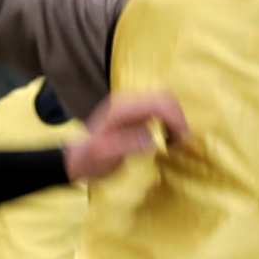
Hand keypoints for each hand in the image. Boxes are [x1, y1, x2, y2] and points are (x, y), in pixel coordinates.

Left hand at [62, 87, 189, 180]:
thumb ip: (127, 145)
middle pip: (166, 98)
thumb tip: (153, 139)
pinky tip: (165, 137)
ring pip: (165, 101)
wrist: (77, 158)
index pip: (160, 103)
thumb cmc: (90, 160)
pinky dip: (169, 121)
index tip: (181, 142)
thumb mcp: (106, 156)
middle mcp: (128, 101)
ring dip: (175, 120)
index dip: (176, 120)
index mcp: (123, 109)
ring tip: (173, 142)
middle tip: (178, 143)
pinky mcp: (134, 110)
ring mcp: (131, 104)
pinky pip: (159, 108)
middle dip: (178, 119)